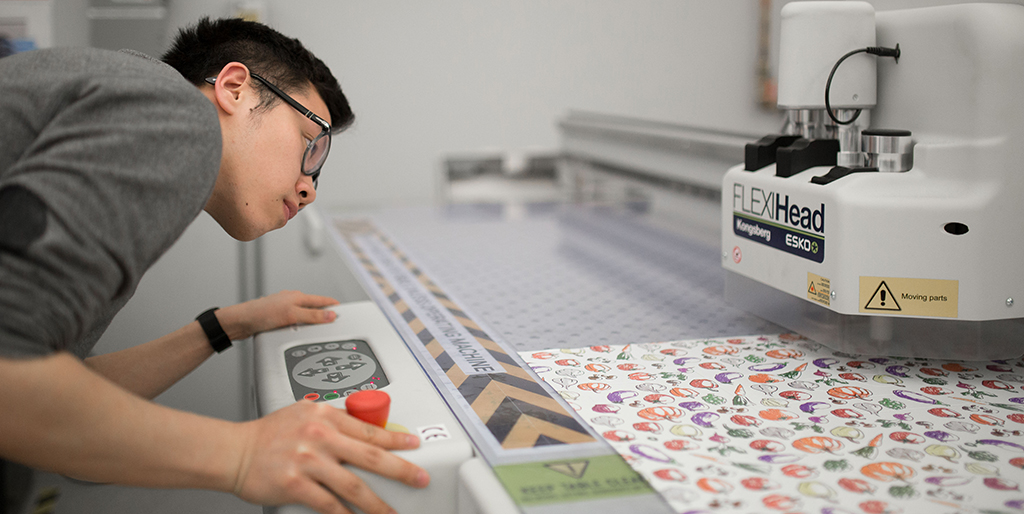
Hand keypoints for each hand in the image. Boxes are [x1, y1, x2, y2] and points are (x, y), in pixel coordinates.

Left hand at [217, 290, 339, 340]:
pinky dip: (301, 327)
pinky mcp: (277, 318)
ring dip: (312, 322)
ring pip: (304, 315)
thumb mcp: (291, 315)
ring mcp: (284, 310)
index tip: (344, 310)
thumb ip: (312, 316)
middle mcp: (292, 301)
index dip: (334, 306)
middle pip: (314, 308)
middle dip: (325, 315)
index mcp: (297, 297)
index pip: (322, 300)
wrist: (240, 322)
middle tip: (335, 322)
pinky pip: (295, 322)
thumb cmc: (261, 314)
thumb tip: (331, 315)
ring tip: (319, 330)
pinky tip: (299, 333)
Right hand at [232, 401, 428, 513]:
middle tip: (420, 479)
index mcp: (324, 414)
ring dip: (377, 504)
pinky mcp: (295, 485)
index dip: (396, 439)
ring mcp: (308, 461)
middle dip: (401, 470)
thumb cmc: (269, 433)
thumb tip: (366, 429)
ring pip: (354, 486)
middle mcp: (319, 435)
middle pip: (371, 456)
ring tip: (392, 513)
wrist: (235, 451)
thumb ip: (334, 420)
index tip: (415, 445)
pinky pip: (329, 505)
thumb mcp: (305, 413)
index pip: (370, 429)